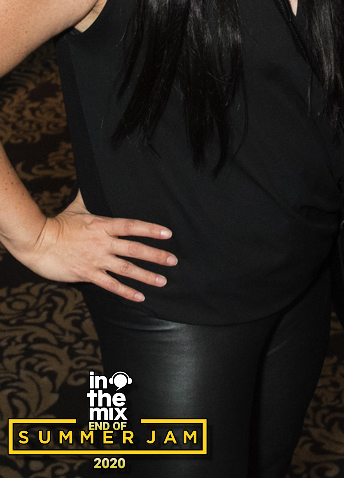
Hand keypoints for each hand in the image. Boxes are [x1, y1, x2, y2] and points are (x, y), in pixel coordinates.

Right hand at [10, 191, 176, 301]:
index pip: (132, 226)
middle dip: (156, 255)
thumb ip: (89, 196)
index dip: (151, 229)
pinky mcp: (87, 274)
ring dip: (146, 276)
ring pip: (126, 269)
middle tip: (173, 261)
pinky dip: (126, 291)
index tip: (168, 234)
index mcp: (102, 225)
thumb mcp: (77, 207)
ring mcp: (96, 260)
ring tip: (163, 281)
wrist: (37, 242)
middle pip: (135, 249)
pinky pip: (111, 285)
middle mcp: (103, 243)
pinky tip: (140, 296)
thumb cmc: (57, 224)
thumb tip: (92, 180)